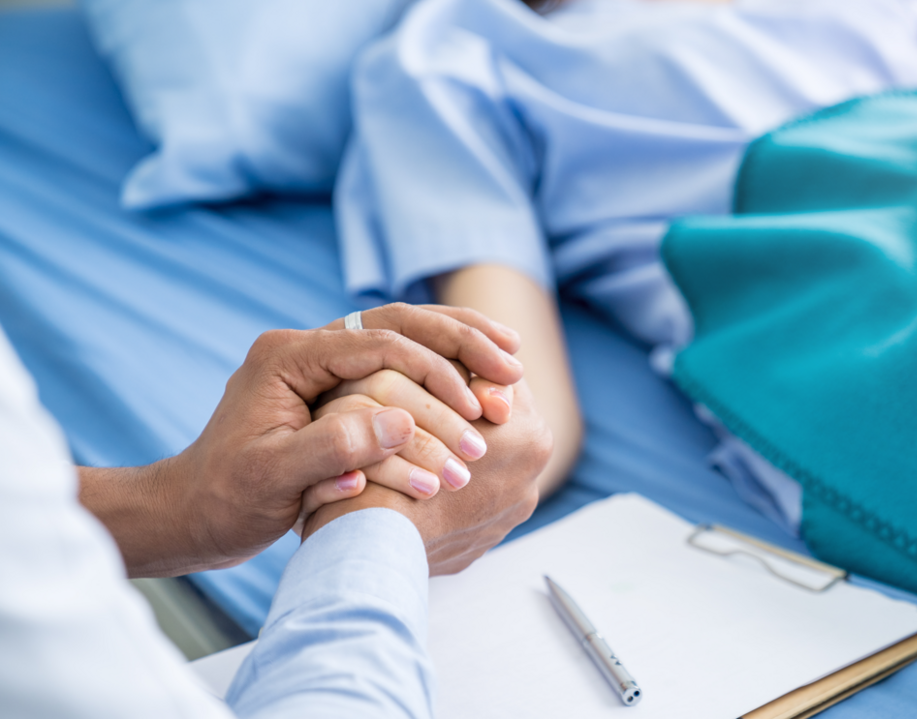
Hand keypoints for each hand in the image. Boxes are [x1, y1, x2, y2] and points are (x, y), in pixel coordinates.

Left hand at [85, 303, 522, 576]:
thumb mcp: (273, 480)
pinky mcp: (333, 382)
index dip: (436, 370)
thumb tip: (403, 423)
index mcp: (288, 356)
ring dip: (459, 345)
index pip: (380, 343)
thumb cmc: (225, 501)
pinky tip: (476, 379)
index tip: (476, 405)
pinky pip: (397, 360)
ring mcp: (320, 361)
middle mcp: (305, 346)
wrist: (190, 514)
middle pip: (399, 321)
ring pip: (403, 332)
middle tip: (512, 363)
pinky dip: (441, 366)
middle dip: (461, 341)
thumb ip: (334, 448)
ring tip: (510, 359)